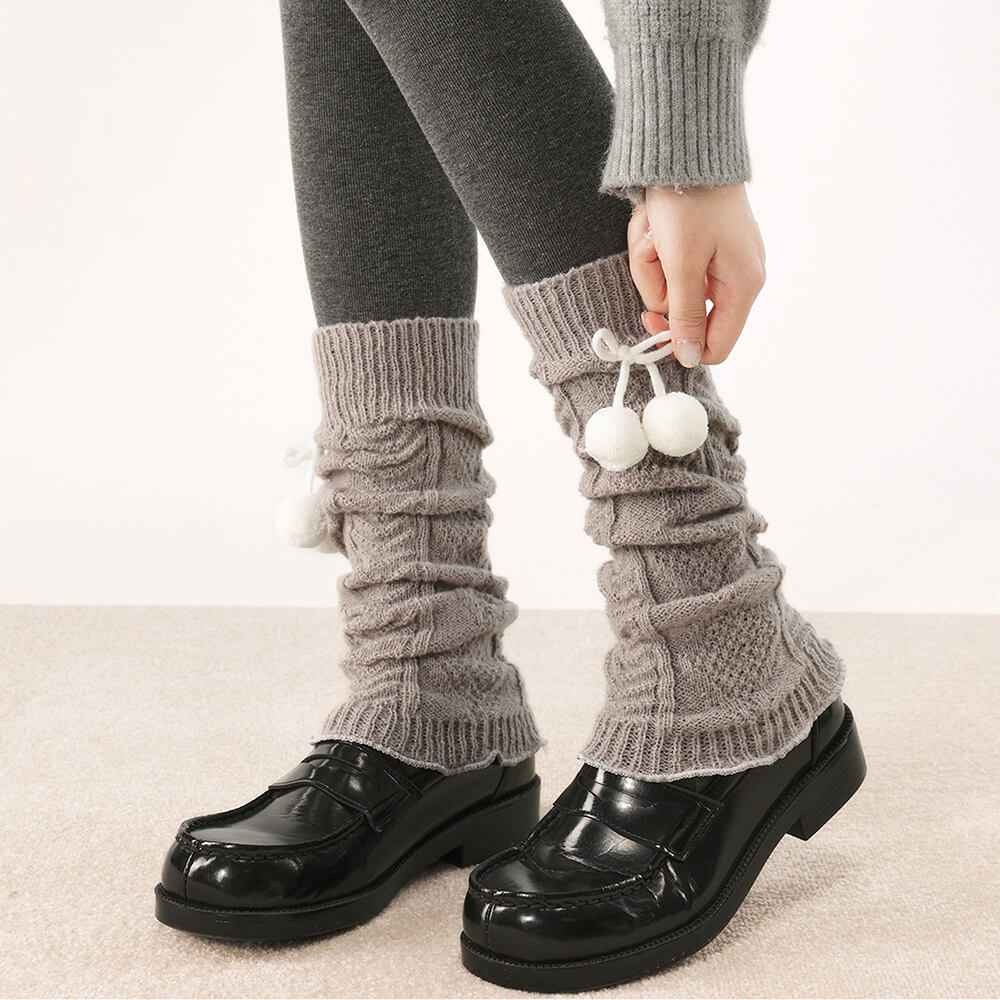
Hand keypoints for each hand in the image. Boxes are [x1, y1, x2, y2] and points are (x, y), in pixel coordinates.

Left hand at [627, 183, 765, 366]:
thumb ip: (685, 315)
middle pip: (686, 313)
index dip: (679, 343)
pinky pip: (672, 265)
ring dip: (652, 263)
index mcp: (743, 287)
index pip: (714, 345)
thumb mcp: (682, 263)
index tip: (649, 320)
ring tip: (654, 230)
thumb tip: (690, 357)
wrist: (686, 147)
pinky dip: (656, 249)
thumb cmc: (689, 202)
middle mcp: (738, 277)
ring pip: (673, 287)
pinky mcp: (705, 246)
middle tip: (653, 251)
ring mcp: (722, 260)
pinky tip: (656, 225)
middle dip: (659, 286)